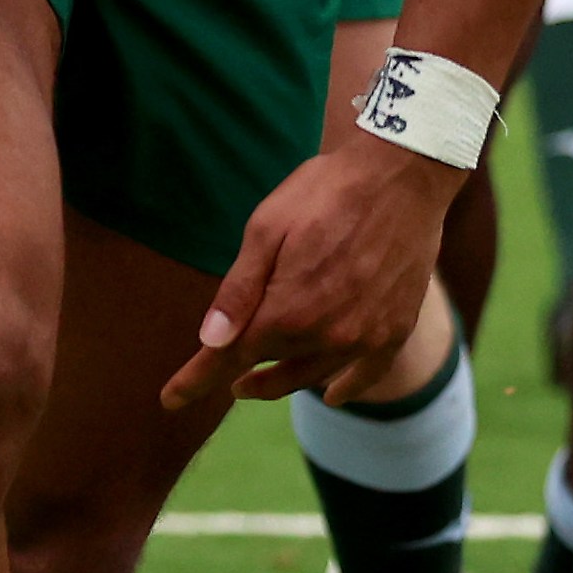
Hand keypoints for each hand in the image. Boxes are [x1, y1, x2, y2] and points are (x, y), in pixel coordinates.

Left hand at [161, 128, 458, 410]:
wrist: (401, 173)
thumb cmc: (325, 192)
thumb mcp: (266, 229)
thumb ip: (238, 291)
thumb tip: (210, 340)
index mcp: (286, 312)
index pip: (229, 359)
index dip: (196, 381)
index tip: (170, 399)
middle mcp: (326, 336)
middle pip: (273, 370)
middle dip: (241, 378)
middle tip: (225, 380)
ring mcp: (365, 337)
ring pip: (315, 375)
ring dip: (284, 381)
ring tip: (262, 382)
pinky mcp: (397, 328)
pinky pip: (367, 374)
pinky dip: (347, 388)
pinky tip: (332, 396)